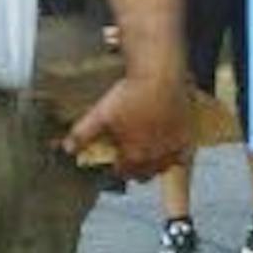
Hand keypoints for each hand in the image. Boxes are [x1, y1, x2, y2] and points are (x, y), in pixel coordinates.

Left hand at [66, 65, 192, 179]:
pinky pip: (182, 156)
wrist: (160, 77)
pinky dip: (174, 155)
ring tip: (148, 154)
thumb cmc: (130, 95)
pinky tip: (169, 148)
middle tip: (130, 157)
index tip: (113, 160)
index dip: (115, 167)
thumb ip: (83, 134)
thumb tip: (66, 149)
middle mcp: (154, 158)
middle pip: (143, 175)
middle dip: (135, 169)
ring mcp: (172, 149)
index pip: (122, 172)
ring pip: (163, 168)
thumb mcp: (100, 113)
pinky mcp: (186, 138)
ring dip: (154, 165)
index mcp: (133, 155)